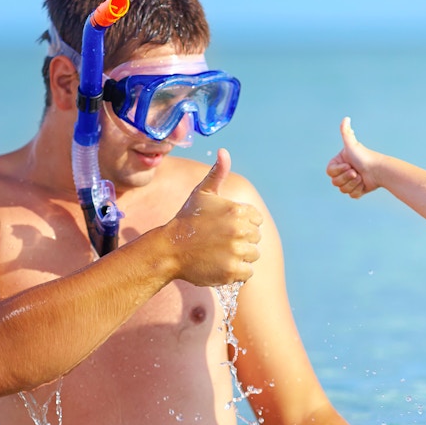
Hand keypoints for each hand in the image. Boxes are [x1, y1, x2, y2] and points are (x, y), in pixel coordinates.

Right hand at [168, 148, 263, 286]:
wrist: (169, 249)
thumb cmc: (187, 220)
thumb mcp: (202, 193)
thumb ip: (217, 173)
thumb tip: (224, 151)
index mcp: (237, 211)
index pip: (256, 220)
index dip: (242, 223)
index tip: (225, 227)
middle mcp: (239, 230)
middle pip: (255, 238)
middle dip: (241, 240)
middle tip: (220, 241)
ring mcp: (236, 252)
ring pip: (253, 255)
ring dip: (240, 256)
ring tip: (220, 253)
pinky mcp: (232, 271)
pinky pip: (247, 273)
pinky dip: (236, 272)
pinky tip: (220, 264)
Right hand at [326, 116, 381, 197]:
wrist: (380, 170)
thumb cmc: (365, 157)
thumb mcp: (352, 145)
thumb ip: (345, 132)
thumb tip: (346, 118)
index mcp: (339, 162)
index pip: (330, 172)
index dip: (339, 171)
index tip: (349, 165)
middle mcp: (343, 172)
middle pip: (335, 182)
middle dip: (347, 178)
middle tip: (357, 172)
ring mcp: (350, 182)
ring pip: (342, 190)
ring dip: (353, 184)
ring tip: (362, 178)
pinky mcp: (357, 190)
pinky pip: (351, 195)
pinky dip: (358, 190)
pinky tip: (365, 184)